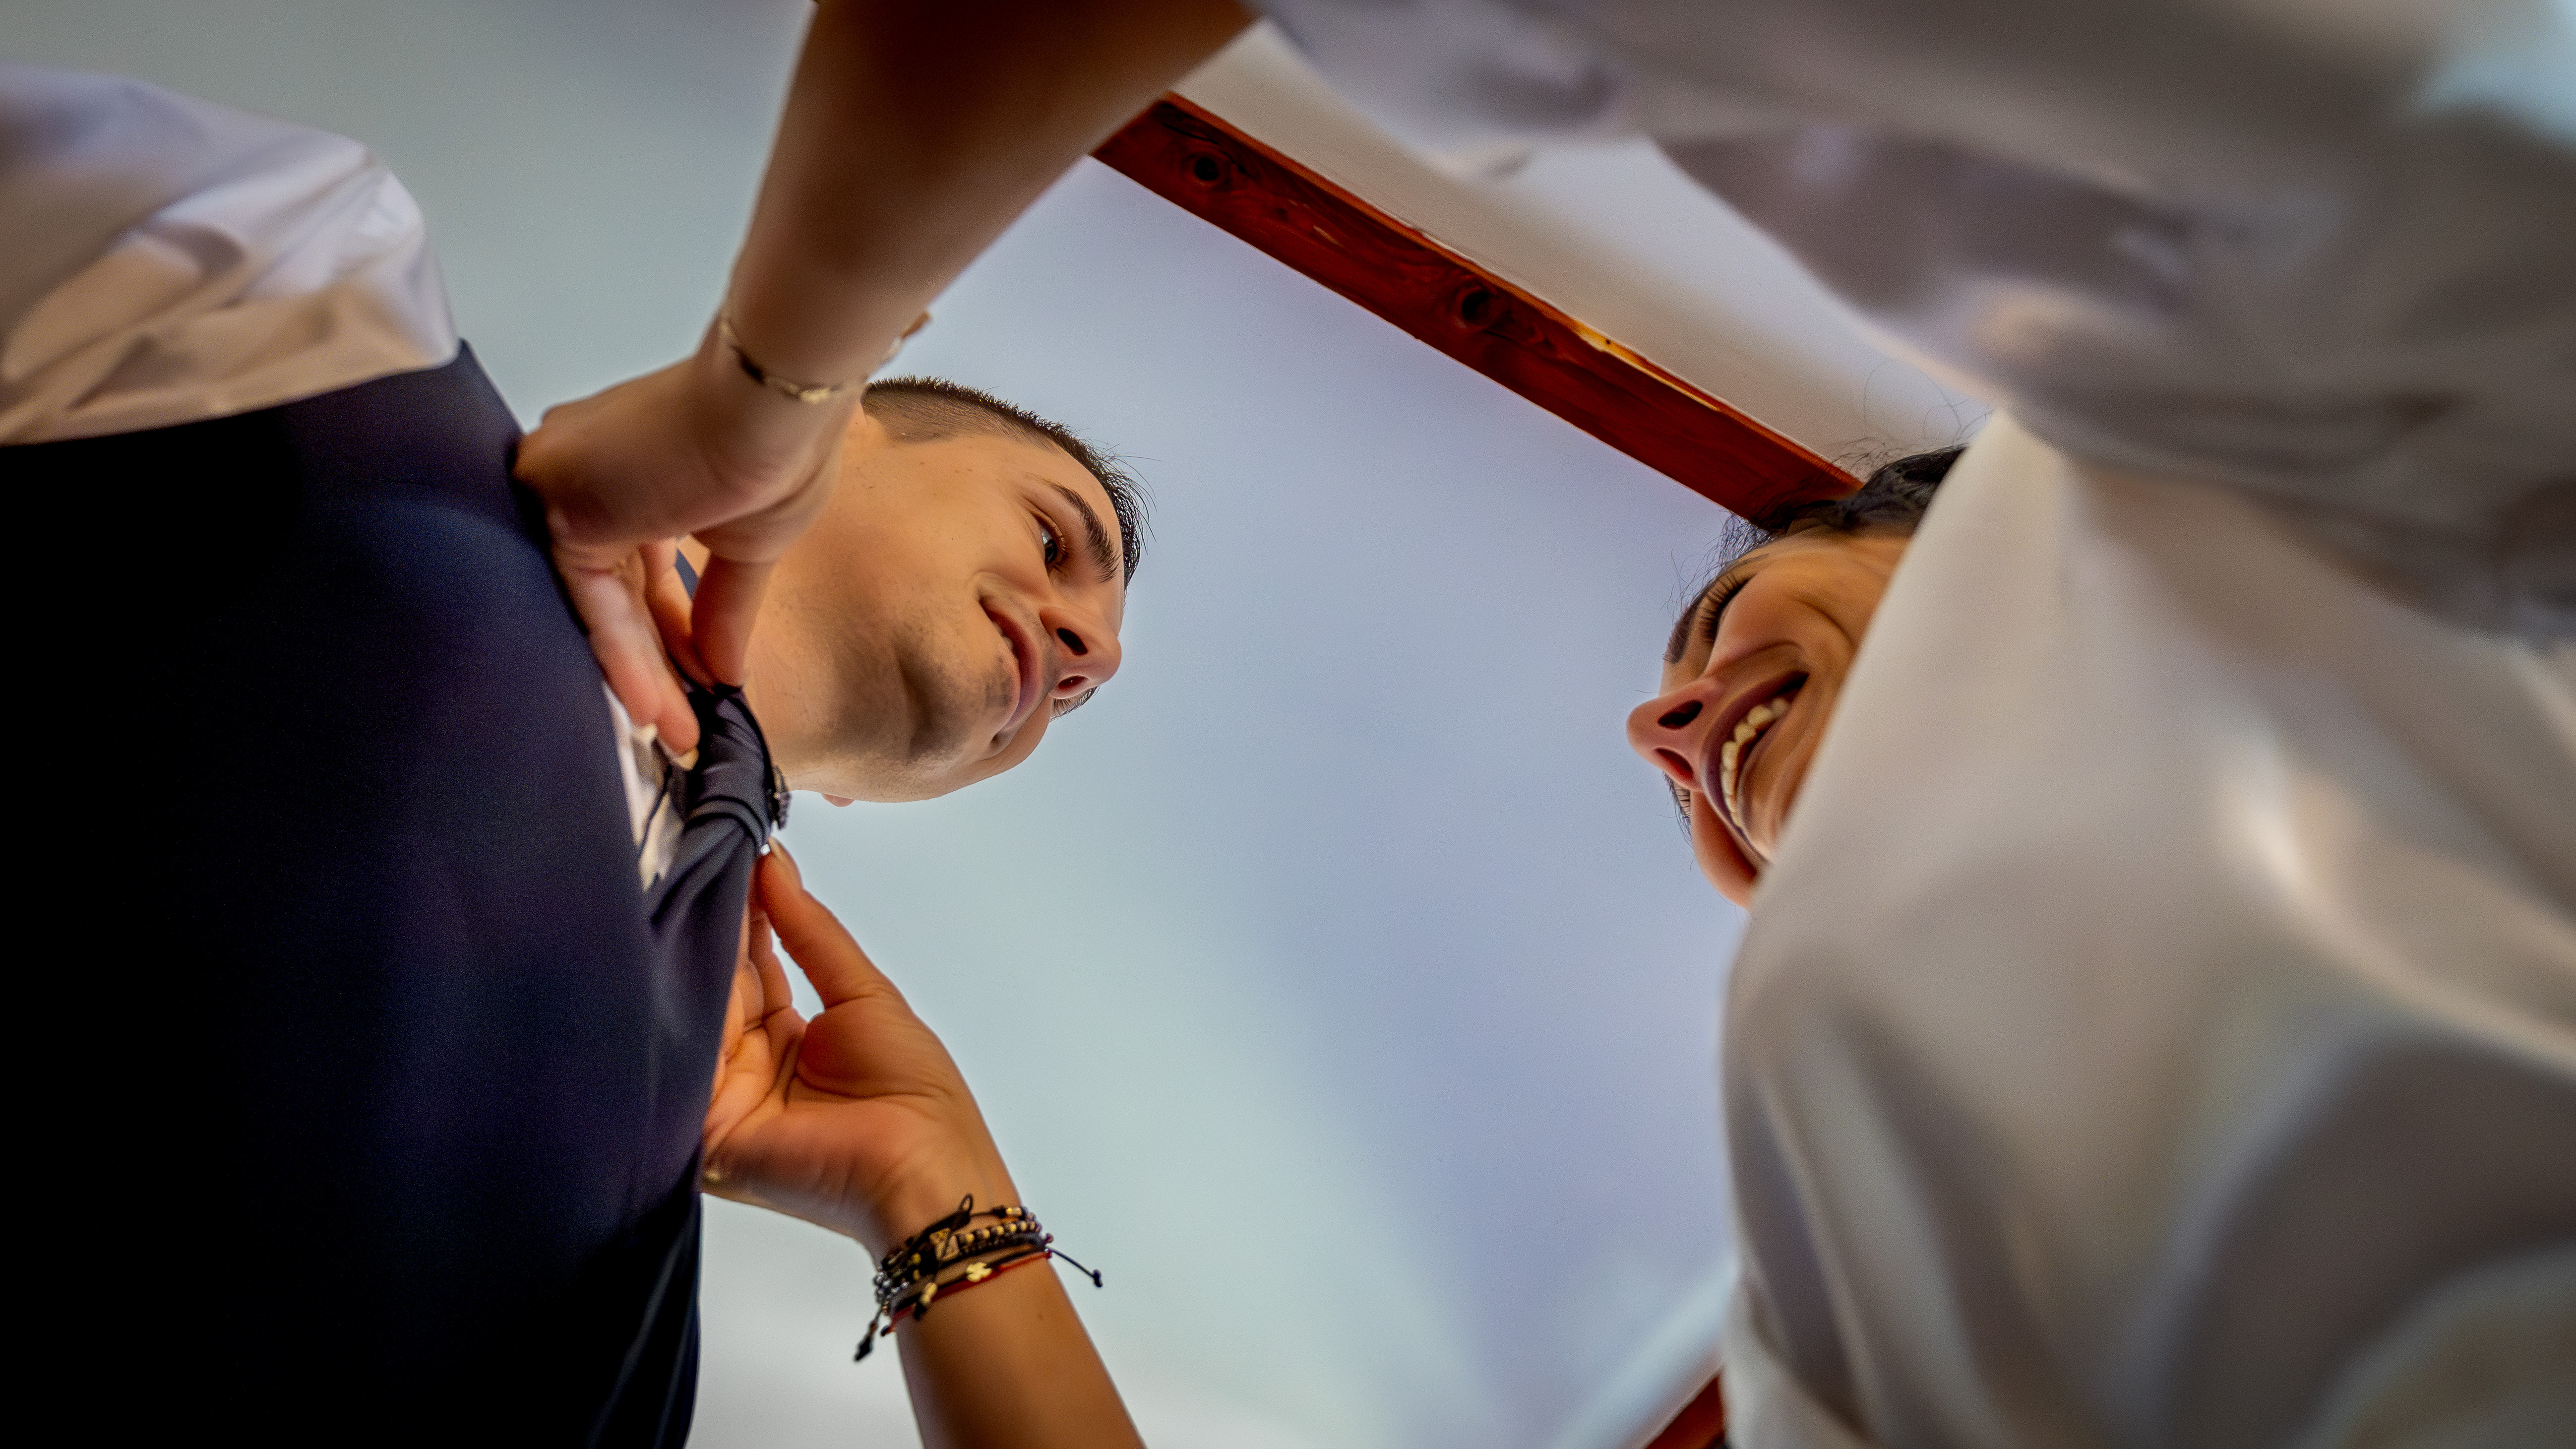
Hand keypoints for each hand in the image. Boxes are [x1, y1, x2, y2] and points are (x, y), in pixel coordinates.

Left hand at [517, 335, 849, 751]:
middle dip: (656, 666)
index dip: (670, 637)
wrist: (773, 400)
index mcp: (628, 472)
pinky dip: (623, 655)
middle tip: (684, 729)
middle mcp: (584, 475)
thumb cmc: (777, 443)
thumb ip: (724, 608)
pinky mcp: (557, 503)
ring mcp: (564, 486)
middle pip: (613, 591)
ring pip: (598, 602)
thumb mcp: (751, 542)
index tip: (698, 689)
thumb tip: (726, 673)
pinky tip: (657, 706)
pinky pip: (589, 599)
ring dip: (641, 674)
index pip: (636, 571)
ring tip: (676, 734)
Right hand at [703, 844, 1015, 1254]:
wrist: (921, 1171)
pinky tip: (676, 953)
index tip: (728, 853)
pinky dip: (680, 1007)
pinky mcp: (703, 1127)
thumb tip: (774, 863)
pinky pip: (682, 1058)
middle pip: (716, 986)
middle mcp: (747, 1067)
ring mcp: (721, 1097)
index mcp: (788, 1040)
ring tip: (684, 889)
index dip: (740, 913)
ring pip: (693, 1013)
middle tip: (695, 859)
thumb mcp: (863, 992)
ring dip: (691, 957)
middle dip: (708, 927)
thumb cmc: (914, 1092)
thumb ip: (810, 931)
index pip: (750, 965)